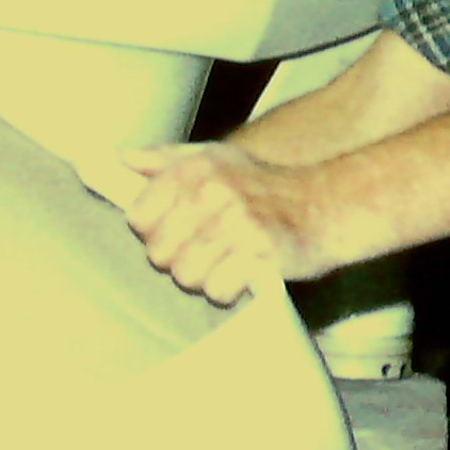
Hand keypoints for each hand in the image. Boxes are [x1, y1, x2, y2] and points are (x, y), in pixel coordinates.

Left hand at [106, 141, 328, 307]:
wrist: (327, 205)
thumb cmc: (264, 187)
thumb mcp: (216, 159)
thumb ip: (166, 160)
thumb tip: (122, 158)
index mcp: (194, 168)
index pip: (138, 217)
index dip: (153, 231)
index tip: (177, 231)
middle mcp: (213, 192)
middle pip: (158, 252)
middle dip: (178, 259)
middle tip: (205, 252)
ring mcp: (237, 223)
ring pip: (185, 274)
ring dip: (202, 278)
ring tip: (223, 264)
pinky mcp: (260, 254)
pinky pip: (217, 289)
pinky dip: (228, 291)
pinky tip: (242, 276)